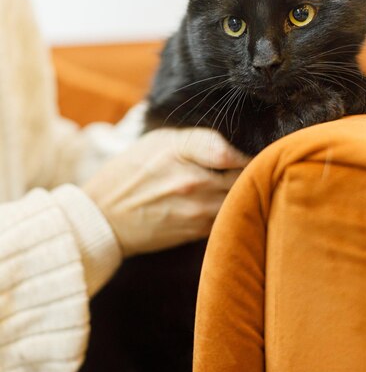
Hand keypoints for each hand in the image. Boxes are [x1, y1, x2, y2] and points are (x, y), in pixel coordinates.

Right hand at [83, 127, 249, 254]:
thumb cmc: (130, 173)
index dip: (247, 151)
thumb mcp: (158, 141)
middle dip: (253, 169)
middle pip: (244, 175)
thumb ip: (198, 139)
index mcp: (180, 152)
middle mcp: (192, 182)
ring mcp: (197, 210)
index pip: (231, 152)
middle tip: (256, 165)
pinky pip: (229, 216)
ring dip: (246, 190)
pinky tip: (227, 201)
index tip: (253, 148)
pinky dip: (233, 208)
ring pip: (240, 198)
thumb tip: (236, 143)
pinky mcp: (198, 232)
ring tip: (243, 182)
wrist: (103, 218)